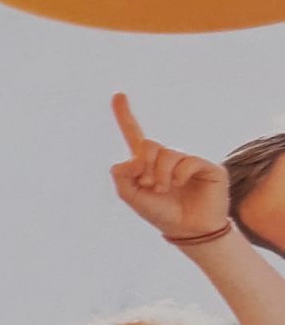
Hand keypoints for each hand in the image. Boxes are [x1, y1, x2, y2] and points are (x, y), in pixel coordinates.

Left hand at [110, 93, 229, 240]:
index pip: (134, 134)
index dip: (124, 115)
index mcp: (148, 163)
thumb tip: (132, 158)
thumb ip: (121, 175)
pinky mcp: (206, 166)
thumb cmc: (160, 213)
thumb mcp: (130, 196)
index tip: (117, 95)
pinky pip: (187, 161)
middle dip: (144, 166)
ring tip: (164, 190)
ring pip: (166, 154)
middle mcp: (168, 158)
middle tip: (148, 185)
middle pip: (147, 145)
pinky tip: (181, 185)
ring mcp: (187, 161)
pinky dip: (179, 174)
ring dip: (160, 175)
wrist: (188, 230)